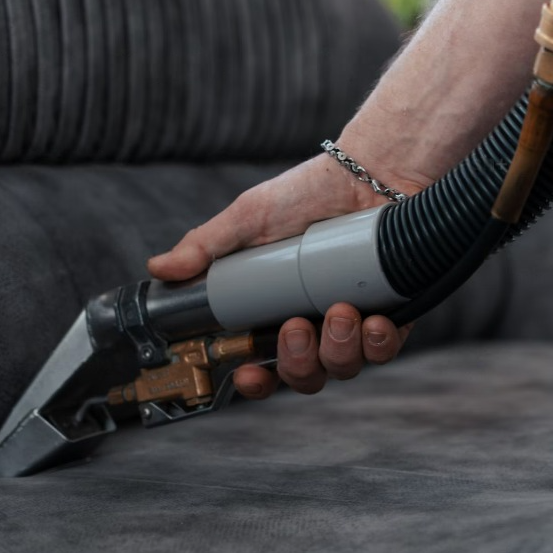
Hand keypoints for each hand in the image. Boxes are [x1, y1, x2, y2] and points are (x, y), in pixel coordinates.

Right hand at [147, 153, 425, 399]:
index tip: (246, 374)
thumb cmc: (309, 191)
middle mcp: (316, 323)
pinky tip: (372, 319)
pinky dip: (377, 342)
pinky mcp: (394, 312)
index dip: (256, 381)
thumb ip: (206, 246)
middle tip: (295, 326)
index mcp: (277, 311)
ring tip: (339, 311)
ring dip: (338, 350)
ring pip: (344, 367)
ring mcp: (355, 321)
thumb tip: (158, 268)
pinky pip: (385, 348)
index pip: (264, 364)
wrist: (370, 170)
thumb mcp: (251, 218)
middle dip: (297, 364)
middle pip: (304, 376)